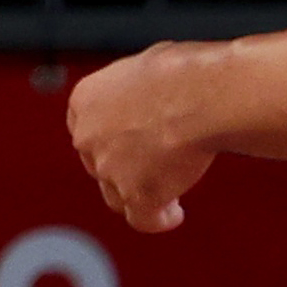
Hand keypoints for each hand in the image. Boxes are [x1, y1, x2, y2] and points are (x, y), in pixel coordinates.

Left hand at [68, 45, 222, 233]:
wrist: (200, 94)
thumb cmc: (185, 73)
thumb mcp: (147, 67)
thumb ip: (139, 89)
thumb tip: (156, 91)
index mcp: (86, 99)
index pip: (86, 128)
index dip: (106, 139)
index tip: (125, 144)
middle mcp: (88, 135)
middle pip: (98, 162)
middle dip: (123, 166)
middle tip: (153, 166)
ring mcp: (108, 168)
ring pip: (116, 194)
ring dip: (139, 193)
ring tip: (166, 194)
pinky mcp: (136, 193)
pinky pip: (142, 218)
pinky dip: (158, 219)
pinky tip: (173, 214)